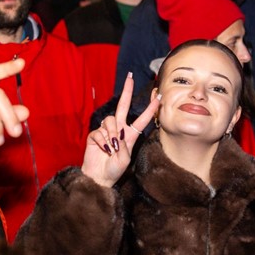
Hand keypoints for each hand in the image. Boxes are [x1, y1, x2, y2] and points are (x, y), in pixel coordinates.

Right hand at [81, 73, 158, 187]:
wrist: (99, 177)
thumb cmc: (114, 170)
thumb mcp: (125, 160)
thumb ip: (124, 147)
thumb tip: (117, 135)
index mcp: (130, 135)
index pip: (142, 119)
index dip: (151, 108)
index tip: (159, 96)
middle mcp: (119, 130)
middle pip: (123, 105)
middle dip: (127, 91)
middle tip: (130, 77)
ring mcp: (106, 131)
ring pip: (110, 120)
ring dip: (112, 134)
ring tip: (112, 147)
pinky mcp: (95, 135)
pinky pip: (99, 132)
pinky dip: (102, 141)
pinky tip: (103, 150)